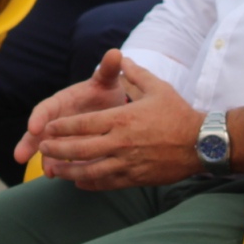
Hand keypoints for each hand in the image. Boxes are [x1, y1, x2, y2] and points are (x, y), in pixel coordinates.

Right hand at [14, 49, 131, 164]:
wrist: (111, 105)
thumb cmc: (105, 90)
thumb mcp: (106, 80)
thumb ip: (108, 69)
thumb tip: (115, 53)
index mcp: (62, 101)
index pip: (46, 107)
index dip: (39, 117)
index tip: (34, 126)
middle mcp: (58, 119)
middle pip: (39, 131)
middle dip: (29, 143)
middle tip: (20, 156)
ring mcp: (63, 136)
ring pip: (48, 148)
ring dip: (46, 160)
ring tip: (48, 173)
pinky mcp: (71, 149)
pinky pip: (62, 159)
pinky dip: (60, 167)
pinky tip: (59, 176)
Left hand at [36, 54, 207, 190]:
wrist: (201, 143)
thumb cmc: (178, 113)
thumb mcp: (157, 87)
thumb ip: (135, 74)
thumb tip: (123, 59)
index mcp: (121, 119)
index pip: (82, 124)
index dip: (61, 128)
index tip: (47, 129)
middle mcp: (120, 142)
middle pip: (79, 149)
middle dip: (57, 149)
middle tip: (42, 148)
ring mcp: (127, 163)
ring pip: (90, 171)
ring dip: (68, 171)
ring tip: (54, 169)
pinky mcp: (136, 178)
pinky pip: (107, 183)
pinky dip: (90, 184)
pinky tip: (79, 183)